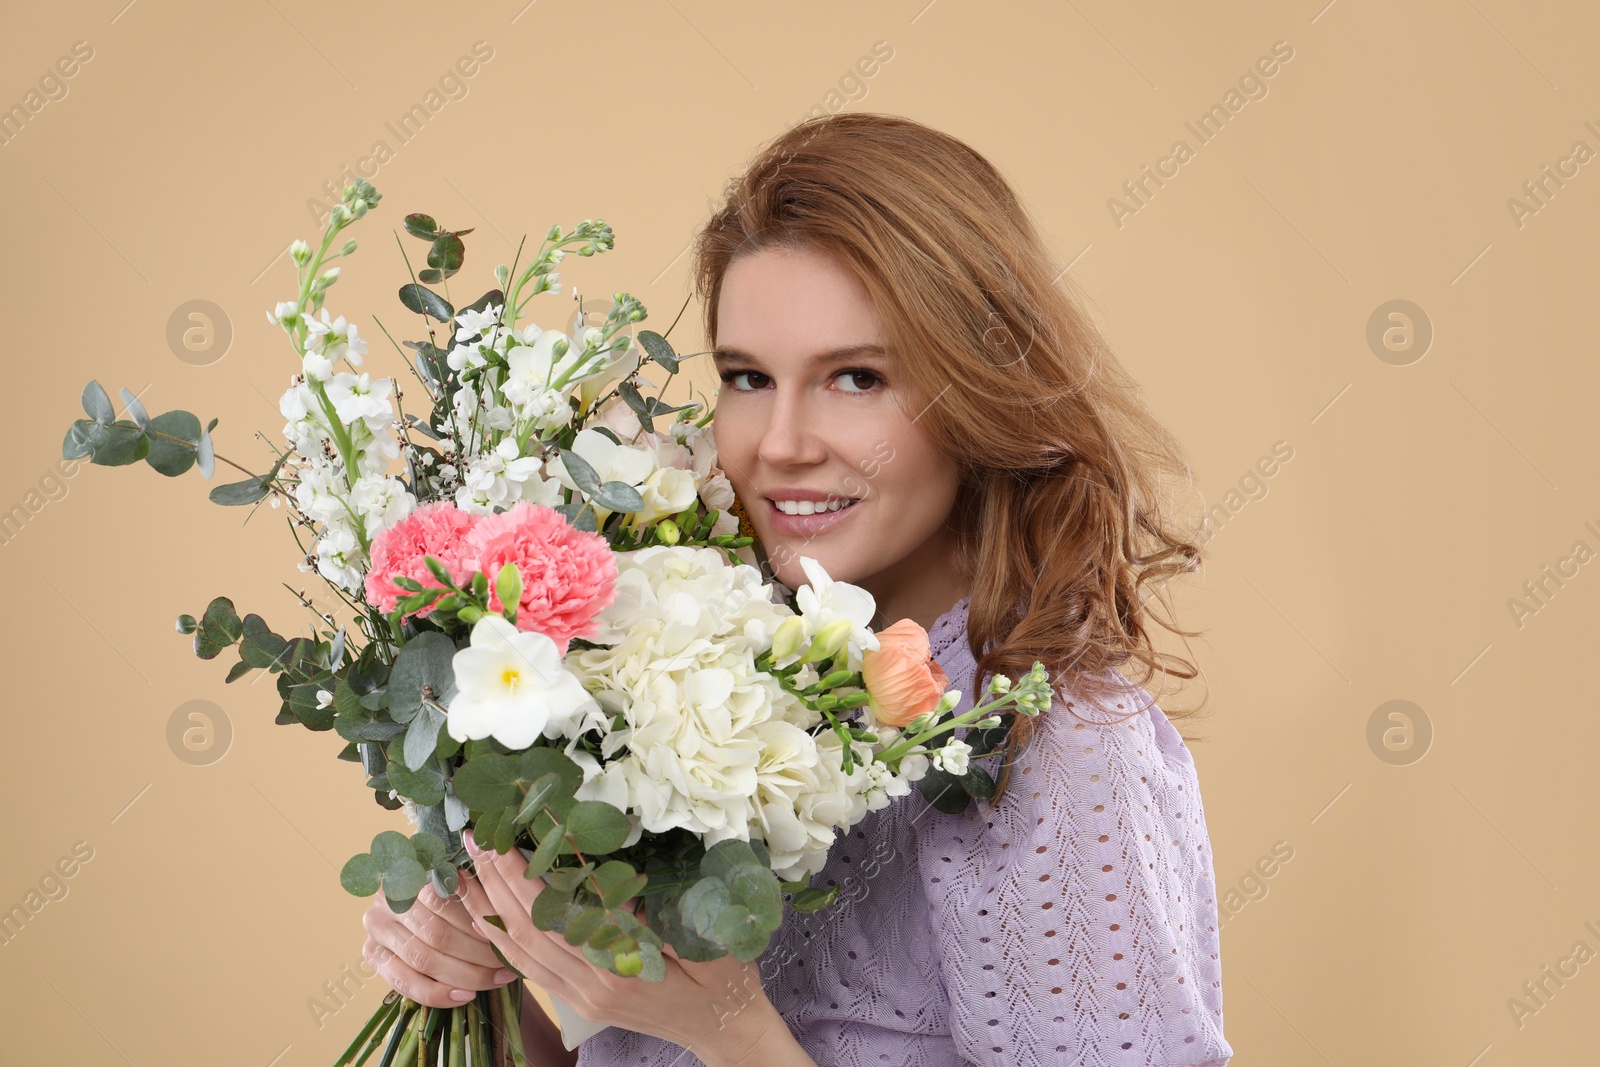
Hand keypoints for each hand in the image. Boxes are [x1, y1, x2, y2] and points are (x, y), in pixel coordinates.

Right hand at [362, 879, 517, 1008]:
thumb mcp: (458, 879)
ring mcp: (376, 928)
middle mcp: (387, 898)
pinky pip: (405, 983)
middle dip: (479, 953)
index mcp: (411, 872)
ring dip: (465, 975)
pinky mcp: (371, 955)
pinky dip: (438, 993)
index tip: (509, 935)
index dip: (479, 921)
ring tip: (496, 980)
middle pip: (437, 933)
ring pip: (424, 959)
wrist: (414, 908)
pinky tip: (465, 996)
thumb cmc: (450, 892)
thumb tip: (503, 905)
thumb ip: (473, 888)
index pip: (446, 900)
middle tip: (507, 964)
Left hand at [458, 829, 787, 1065]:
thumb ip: (654, 916)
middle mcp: (591, 986)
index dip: (527, 878)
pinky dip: (504, 939)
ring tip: (469, 869)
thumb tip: (607, 882)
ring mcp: (582, 996)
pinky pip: (530, 969)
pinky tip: (488, 914)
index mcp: (620, 970)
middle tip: (476, 840)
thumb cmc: (725, 977)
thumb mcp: (704, 938)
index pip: (558, 917)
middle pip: (529, 931)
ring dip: (491, 908)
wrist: (726, 1028)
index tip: (507, 839)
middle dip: (498, 882)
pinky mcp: (580, 998)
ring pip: (521, 952)